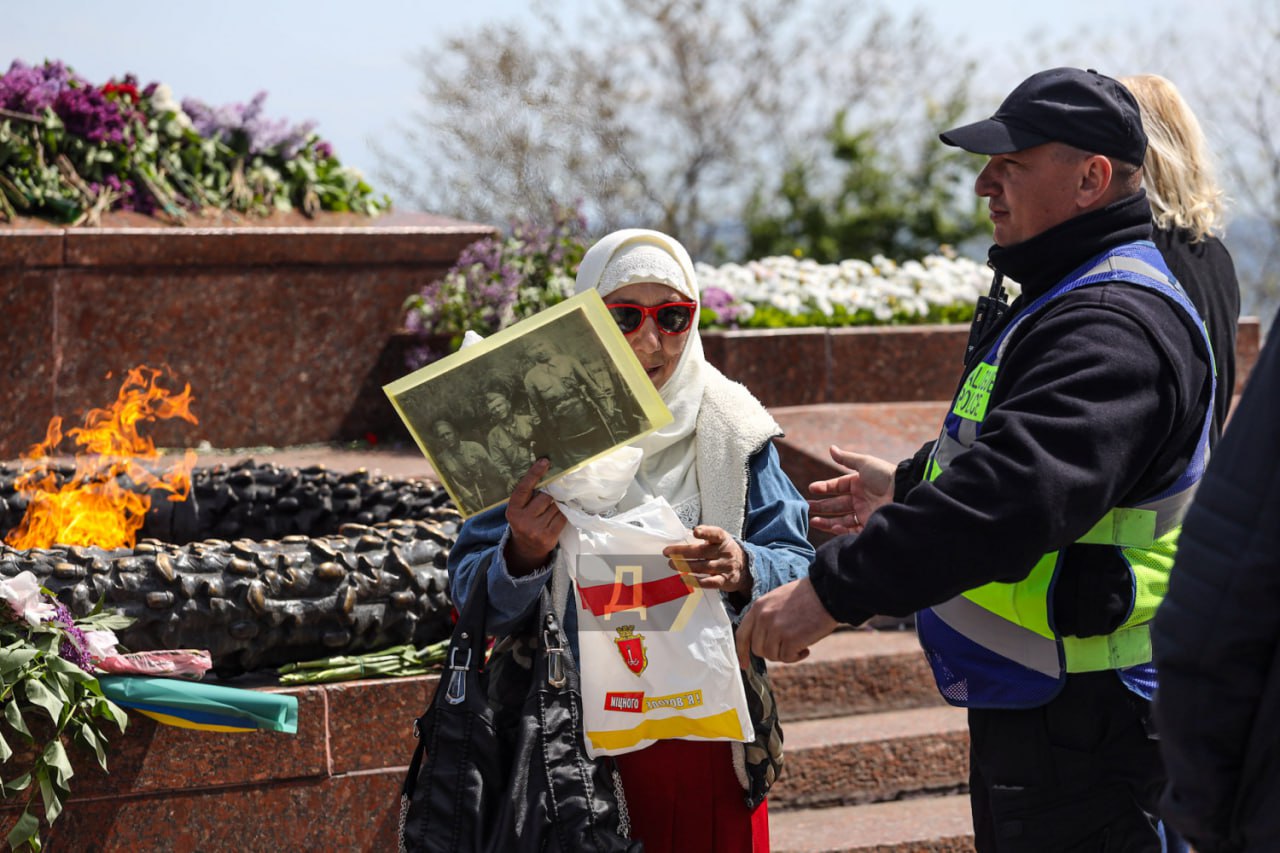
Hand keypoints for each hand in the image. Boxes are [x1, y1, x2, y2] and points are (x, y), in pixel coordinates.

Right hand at [503, 458, 565, 575]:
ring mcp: (536, 529)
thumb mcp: (520, 509)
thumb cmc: (525, 522)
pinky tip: (558, 516)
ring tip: (552, 509)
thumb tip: (547, 474)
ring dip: (558, 505)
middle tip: (550, 497)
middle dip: (550, 494)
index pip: (524, 489)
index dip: (534, 474)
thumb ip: (528, 495)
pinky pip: (562, 517)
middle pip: (545, 497)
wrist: (527, 549)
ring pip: (555, 506)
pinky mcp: (549, 537)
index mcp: (513, 510)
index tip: (545, 461)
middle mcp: (522, 520)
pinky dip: (563, 514)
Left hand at [663, 525, 750, 592]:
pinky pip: (710, 582)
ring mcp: (725, 567)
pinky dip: (696, 581)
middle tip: (667, 553)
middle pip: (702, 551)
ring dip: (686, 566)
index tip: (695, 531)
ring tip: (671, 565)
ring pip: (703, 567)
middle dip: (683, 552)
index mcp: (722, 539)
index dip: (706, 532)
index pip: (715, 534)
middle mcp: (725, 552)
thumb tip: (681, 535)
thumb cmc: (723, 550)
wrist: (744, 567)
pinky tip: (684, 579)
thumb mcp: (718, 540)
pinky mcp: (724, 580)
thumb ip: (704, 537)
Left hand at [735, 578, 838, 665]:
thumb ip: (766, 617)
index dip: (741, 652)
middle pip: (758, 649)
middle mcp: (763, 619)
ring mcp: (776, 629)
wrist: (826, 593)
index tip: (744, 665)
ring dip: (786, 654)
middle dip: (772, 652)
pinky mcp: (790, 639)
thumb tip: (763, 639)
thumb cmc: (806, 596)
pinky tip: (806, 648)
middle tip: (787, 646)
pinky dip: (797, 656)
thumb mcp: (777, 599)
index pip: (742, 634)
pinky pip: (787, 658)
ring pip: (772, 655)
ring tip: (800, 643)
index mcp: (758, 607)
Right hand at [808, 445, 894, 534]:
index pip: (837, 487)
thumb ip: (846, 459)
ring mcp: (864, 513)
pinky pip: (852, 530)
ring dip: (826, 521)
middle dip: (821, 507)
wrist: (905, 491)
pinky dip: (840, 530)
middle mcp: (860, 500)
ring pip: (841, 519)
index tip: (811, 489)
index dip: (824, 488)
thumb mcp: (864, 463)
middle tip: (806, 508)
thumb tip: (831, 448)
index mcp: (858, 484)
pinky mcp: (869, 525)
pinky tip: (832, 526)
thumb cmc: (885, 475)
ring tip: (812, 520)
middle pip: (836, 505)